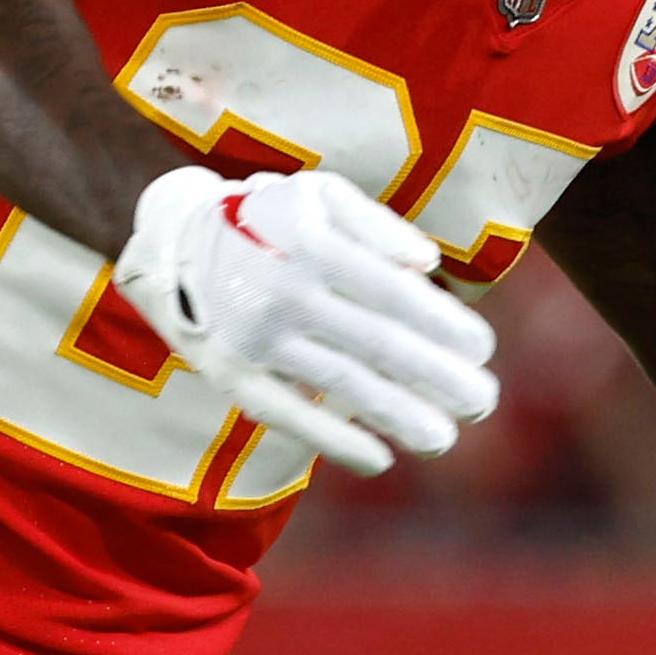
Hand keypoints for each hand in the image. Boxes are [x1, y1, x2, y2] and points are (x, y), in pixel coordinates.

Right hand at [112, 165, 498, 478]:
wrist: (172, 240)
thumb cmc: (268, 217)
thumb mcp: (318, 194)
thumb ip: (376, 225)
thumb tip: (427, 266)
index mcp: (311, 244)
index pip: (392, 294)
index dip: (442, 325)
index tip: (482, 349)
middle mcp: (283, 293)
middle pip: (377, 344)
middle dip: (436, 377)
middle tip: (483, 400)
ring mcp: (255, 338)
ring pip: (341, 383)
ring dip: (399, 415)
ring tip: (446, 437)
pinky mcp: (231, 374)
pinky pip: (288, 414)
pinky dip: (334, 440)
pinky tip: (380, 460)